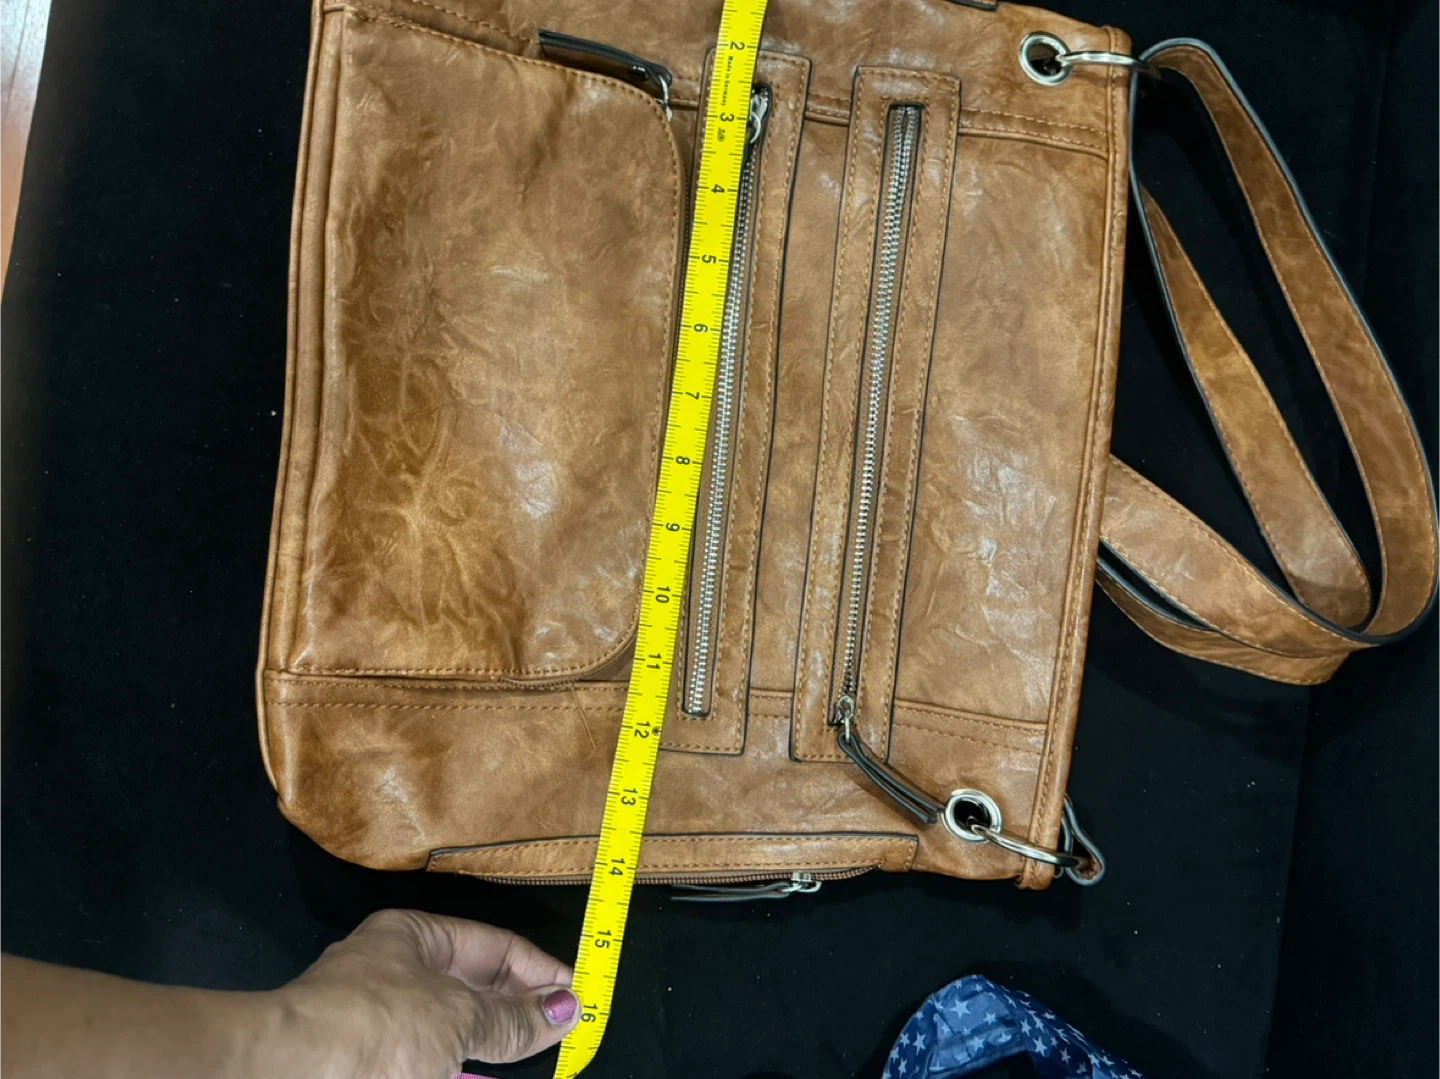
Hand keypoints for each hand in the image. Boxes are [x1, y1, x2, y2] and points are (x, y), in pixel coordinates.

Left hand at [282, 909, 580, 1078]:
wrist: (284, 1077)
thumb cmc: (372, 1028)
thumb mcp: (457, 1018)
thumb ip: (513, 1020)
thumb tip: (567, 1010)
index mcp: (413, 938)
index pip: (493, 946)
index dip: (539, 971)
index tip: (578, 999)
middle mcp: (393, 973)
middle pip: (472, 989)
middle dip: (518, 1011)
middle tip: (565, 1032)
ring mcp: (376, 1024)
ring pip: (449, 1032)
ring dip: (490, 1046)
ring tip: (533, 1058)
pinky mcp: (367, 1063)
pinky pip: (426, 1060)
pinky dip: (458, 1068)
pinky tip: (481, 1074)